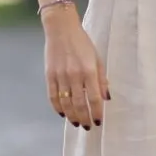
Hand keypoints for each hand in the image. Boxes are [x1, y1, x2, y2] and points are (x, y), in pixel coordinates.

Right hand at [43, 8, 108, 129]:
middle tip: (87, 127)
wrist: (61, 29)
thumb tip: (106, 98)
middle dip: (84, 118)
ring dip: (71, 116)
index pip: (94, 98)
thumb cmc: (82, 43)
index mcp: (89, 70)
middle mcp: (74, 75)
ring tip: (76, 123)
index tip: (98, 122)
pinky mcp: (49, 75)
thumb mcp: (97, 58)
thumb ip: (102, 79)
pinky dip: (57, 107)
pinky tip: (63, 114)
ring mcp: (60, 76)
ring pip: (65, 103)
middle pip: (79, 104)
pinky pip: (53, 96)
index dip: (96, 113)